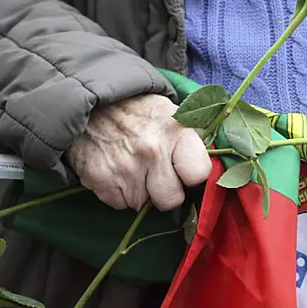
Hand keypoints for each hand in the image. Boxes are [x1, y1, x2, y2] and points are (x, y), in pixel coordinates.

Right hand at [65, 94, 211, 210]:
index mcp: (176, 132)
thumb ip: (191, 143)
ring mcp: (125, 167)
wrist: (90, 103)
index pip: (198, 174)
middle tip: (156, 174)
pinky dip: (118, 192)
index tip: (184, 173)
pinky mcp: (101, 180)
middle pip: (171, 200)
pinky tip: (117, 170)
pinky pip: (120, 204)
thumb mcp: (171, 113)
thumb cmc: (139, 112)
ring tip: (133, 166)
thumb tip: (215, 172)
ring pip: (144, 205)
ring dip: (140, 191)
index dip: (191, 177)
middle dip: (165, 192)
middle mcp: (152, 150)